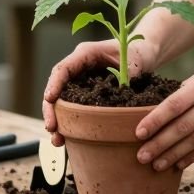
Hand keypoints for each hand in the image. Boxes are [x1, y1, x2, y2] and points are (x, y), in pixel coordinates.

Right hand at [43, 38, 159, 144]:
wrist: (143, 54)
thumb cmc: (137, 52)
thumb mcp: (134, 62)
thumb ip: (126, 76)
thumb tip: (120, 96)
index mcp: (85, 54)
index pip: (63, 69)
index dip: (54, 84)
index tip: (49, 99)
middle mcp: (78, 68)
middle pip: (57, 88)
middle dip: (51, 109)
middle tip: (52, 129)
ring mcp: (80, 81)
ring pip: (61, 101)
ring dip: (58, 120)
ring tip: (58, 141)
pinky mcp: (85, 93)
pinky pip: (73, 107)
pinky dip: (69, 122)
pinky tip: (67, 139)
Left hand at [133, 49, 193, 171]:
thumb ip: (189, 88)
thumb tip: (166, 107)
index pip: (174, 104)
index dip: (155, 120)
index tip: (139, 133)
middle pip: (183, 126)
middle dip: (160, 144)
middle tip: (141, 156)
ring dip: (174, 155)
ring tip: (156, 165)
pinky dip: (193, 155)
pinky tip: (179, 163)